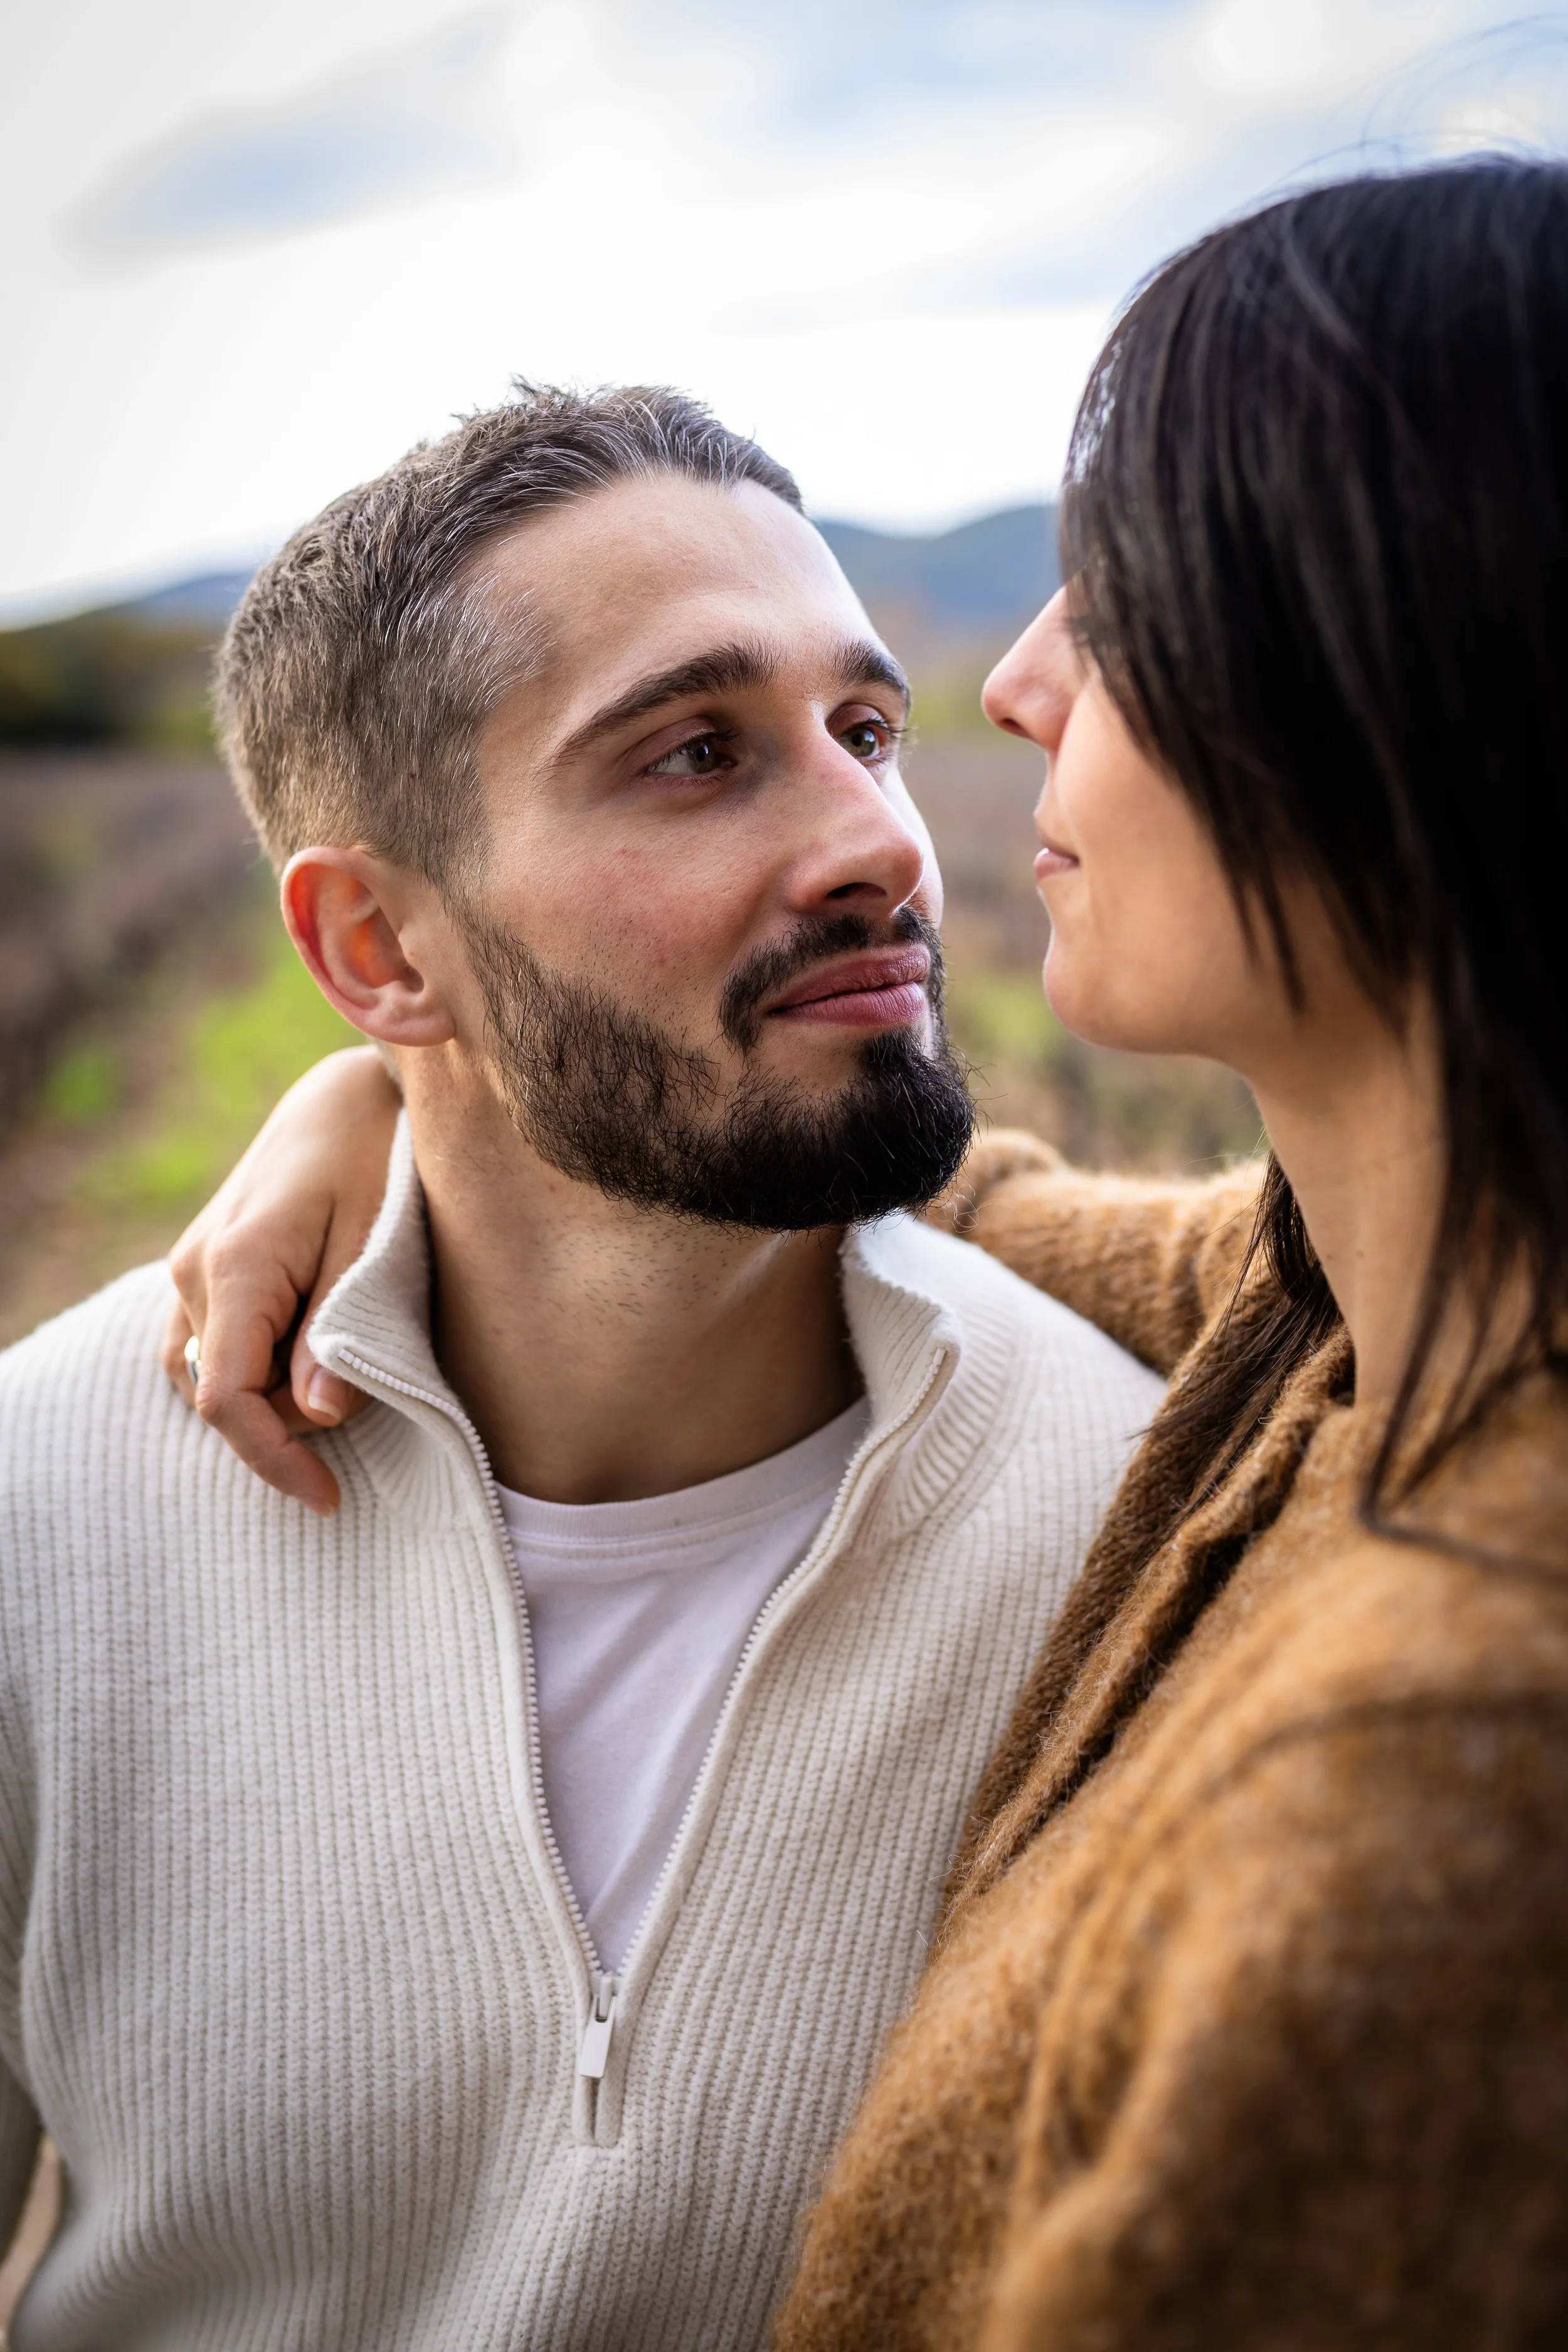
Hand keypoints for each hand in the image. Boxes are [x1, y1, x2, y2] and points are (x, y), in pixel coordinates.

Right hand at [161, 1047, 400, 1512]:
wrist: (343, 1093)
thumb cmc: (374, 1156)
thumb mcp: (375, 1240)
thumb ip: (343, 1329)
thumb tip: (319, 1415)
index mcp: (237, 1266)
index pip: (228, 1397)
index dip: (273, 1458)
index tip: (327, 1497)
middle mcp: (195, 1271)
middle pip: (225, 1394)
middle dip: (292, 1418)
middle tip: (370, 1381)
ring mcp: (189, 1267)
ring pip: (210, 1375)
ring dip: (272, 1393)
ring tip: (341, 1362)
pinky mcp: (200, 1265)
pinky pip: (207, 1345)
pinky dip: (252, 1368)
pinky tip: (306, 1353)